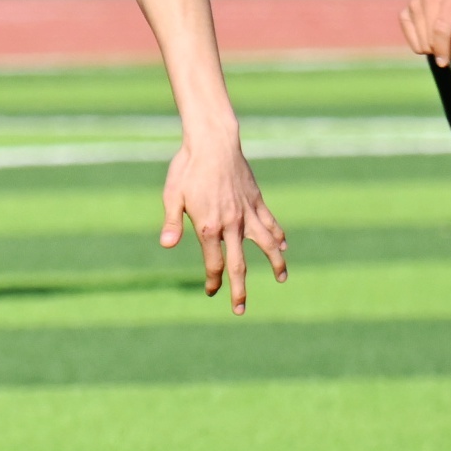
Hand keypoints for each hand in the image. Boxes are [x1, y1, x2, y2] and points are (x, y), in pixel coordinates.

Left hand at [162, 133, 288, 313]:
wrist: (213, 142)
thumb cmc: (187, 168)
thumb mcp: (172, 194)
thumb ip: (171, 222)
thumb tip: (166, 245)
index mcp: (209, 226)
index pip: (214, 263)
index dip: (213, 281)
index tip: (212, 291)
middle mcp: (231, 224)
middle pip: (238, 264)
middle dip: (239, 289)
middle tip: (240, 309)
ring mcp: (247, 213)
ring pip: (266, 244)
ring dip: (275, 263)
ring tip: (282, 278)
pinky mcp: (256, 200)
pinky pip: (271, 222)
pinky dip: (278, 236)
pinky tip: (284, 246)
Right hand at [399, 0, 450, 64]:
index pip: (442, 26)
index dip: (442, 47)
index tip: (444, 63)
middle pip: (430, 34)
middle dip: (440, 49)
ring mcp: (415, 2)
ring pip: (420, 38)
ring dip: (431, 48)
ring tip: (443, 42)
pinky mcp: (405, 11)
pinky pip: (410, 37)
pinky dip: (420, 45)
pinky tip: (430, 38)